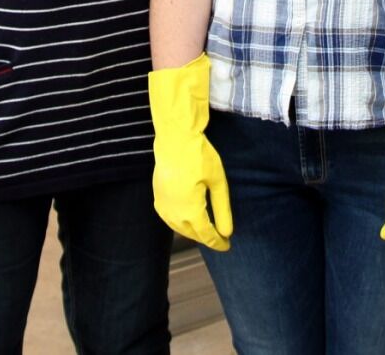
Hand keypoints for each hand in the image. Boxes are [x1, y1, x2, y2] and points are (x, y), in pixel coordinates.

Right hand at [149, 54, 232, 250]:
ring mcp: (162, 204)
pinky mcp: (157, 195)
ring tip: (205, 232)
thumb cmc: (199, 156)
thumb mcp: (218, 182)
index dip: (217, 243)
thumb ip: (222, 210)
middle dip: (205, 238)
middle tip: (220, 240)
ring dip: (191, 232)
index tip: (227, 246)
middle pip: (191, 233)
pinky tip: (185, 220)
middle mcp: (173, 211)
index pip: (206, 234)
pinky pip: (167, 217)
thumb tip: (227, 232)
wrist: (174, 138)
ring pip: (177, 227)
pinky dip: (178, 223)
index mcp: (190, 210)